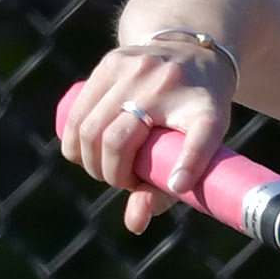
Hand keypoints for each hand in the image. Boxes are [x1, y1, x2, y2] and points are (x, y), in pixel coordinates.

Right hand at [59, 35, 238, 234]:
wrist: (193, 53)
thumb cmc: (197, 112)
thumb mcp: (197, 147)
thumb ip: (168, 187)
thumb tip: (134, 224)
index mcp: (205, 107)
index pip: (199, 139)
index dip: (188, 164)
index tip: (177, 185)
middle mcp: (169, 83)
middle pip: (115, 140)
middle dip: (110, 173)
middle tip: (124, 182)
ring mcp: (136, 68)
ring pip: (88, 127)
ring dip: (88, 160)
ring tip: (106, 169)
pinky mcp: (111, 62)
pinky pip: (77, 112)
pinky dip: (74, 141)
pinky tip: (84, 153)